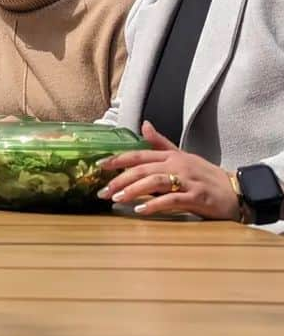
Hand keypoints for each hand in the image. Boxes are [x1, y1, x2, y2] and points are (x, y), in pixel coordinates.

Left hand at [97, 121, 242, 220]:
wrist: (235, 190)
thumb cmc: (205, 175)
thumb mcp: (182, 156)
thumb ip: (161, 144)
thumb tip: (143, 125)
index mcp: (171, 155)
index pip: (138, 155)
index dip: (118, 159)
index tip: (99, 166)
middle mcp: (176, 165)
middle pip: (142, 169)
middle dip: (120, 179)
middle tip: (103, 191)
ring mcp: (186, 180)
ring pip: (153, 182)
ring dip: (133, 190)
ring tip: (117, 199)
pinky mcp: (196, 197)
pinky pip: (171, 200)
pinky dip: (154, 205)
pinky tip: (140, 211)